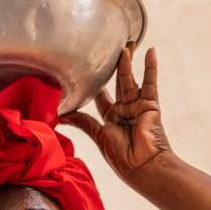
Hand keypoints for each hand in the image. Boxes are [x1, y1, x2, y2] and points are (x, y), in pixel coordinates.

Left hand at [60, 46, 171, 185]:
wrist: (142, 167)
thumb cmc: (121, 157)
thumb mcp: (98, 135)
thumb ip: (82, 122)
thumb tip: (60, 116)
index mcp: (110, 119)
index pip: (99, 96)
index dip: (92, 83)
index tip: (83, 68)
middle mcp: (124, 110)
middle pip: (117, 83)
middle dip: (114, 66)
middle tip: (110, 46)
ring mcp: (138, 106)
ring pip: (130, 80)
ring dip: (127, 62)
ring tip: (126, 43)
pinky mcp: (150, 104)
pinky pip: (150, 83)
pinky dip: (151, 67)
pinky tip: (150, 50)